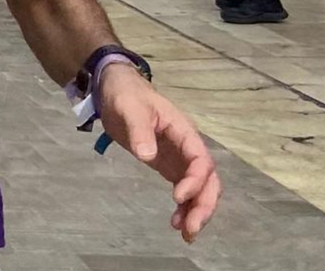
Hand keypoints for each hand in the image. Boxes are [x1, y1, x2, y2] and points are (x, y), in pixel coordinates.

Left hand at [97, 68, 220, 242]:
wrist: (116, 90)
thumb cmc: (126, 95)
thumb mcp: (130, 108)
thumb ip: (140, 131)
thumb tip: (148, 155)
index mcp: (184, 131)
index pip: (200, 159)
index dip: (194, 180)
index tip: (177, 197)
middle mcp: (188, 148)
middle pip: (208, 180)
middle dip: (203, 204)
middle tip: (191, 228)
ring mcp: (180, 159)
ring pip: (200, 189)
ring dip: (196, 211)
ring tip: (185, 234)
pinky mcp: (170, 167)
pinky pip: (184, 190)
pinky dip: (184, 207)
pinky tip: (176, 223)